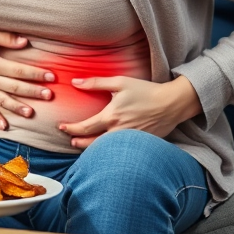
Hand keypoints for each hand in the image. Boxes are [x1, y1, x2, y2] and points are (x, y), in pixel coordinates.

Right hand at [0, 26, 54, 130]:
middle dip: (32, 91)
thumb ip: (5, 37)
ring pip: (2, 100)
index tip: (51, 76)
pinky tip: (5, 127)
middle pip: (13, 87)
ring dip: (17, 107)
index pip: (17, 70)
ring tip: (31, 113)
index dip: (35, 73)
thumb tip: (25, 42)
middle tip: (50, 95)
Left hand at [59, 76, 201, 148]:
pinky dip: (109, 151)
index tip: (62, 127)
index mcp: (112, 116)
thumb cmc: (145, 90)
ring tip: (83, 146)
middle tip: (70, 141)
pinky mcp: (140, 144)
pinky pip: (120, 150)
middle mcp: (118, 131)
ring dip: (92, 149)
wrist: (172, 104)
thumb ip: (95, 82)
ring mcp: (129, 140)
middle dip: (79, 143)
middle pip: (92, 143)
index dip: (71, 129)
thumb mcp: (120, 82)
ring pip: (105, 149)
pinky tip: (105, 149)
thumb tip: (75, 82)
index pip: (85, 127)